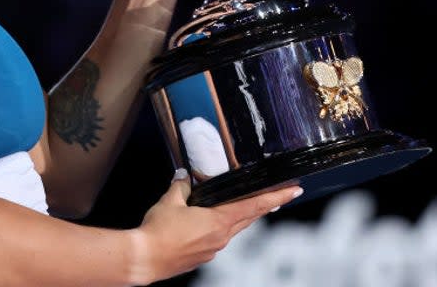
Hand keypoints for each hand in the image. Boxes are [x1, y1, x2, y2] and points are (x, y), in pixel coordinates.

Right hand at [132, 169, 300, 283]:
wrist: (144, 258)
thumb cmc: (158, 233)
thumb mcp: (170, 200)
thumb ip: (181, 186)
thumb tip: (184, 178)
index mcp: (218, 221)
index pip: (254, 206)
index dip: (275, 197)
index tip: (292, 191)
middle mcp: (220, 237)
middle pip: (249, 218)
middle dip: (265, 205)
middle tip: (280, 195)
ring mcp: (212, 249)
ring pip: (233, 228)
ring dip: (240, 215)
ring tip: (240, 204)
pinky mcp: (202, 255)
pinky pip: (217, 237)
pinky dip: (219, 226)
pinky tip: (206, 220)